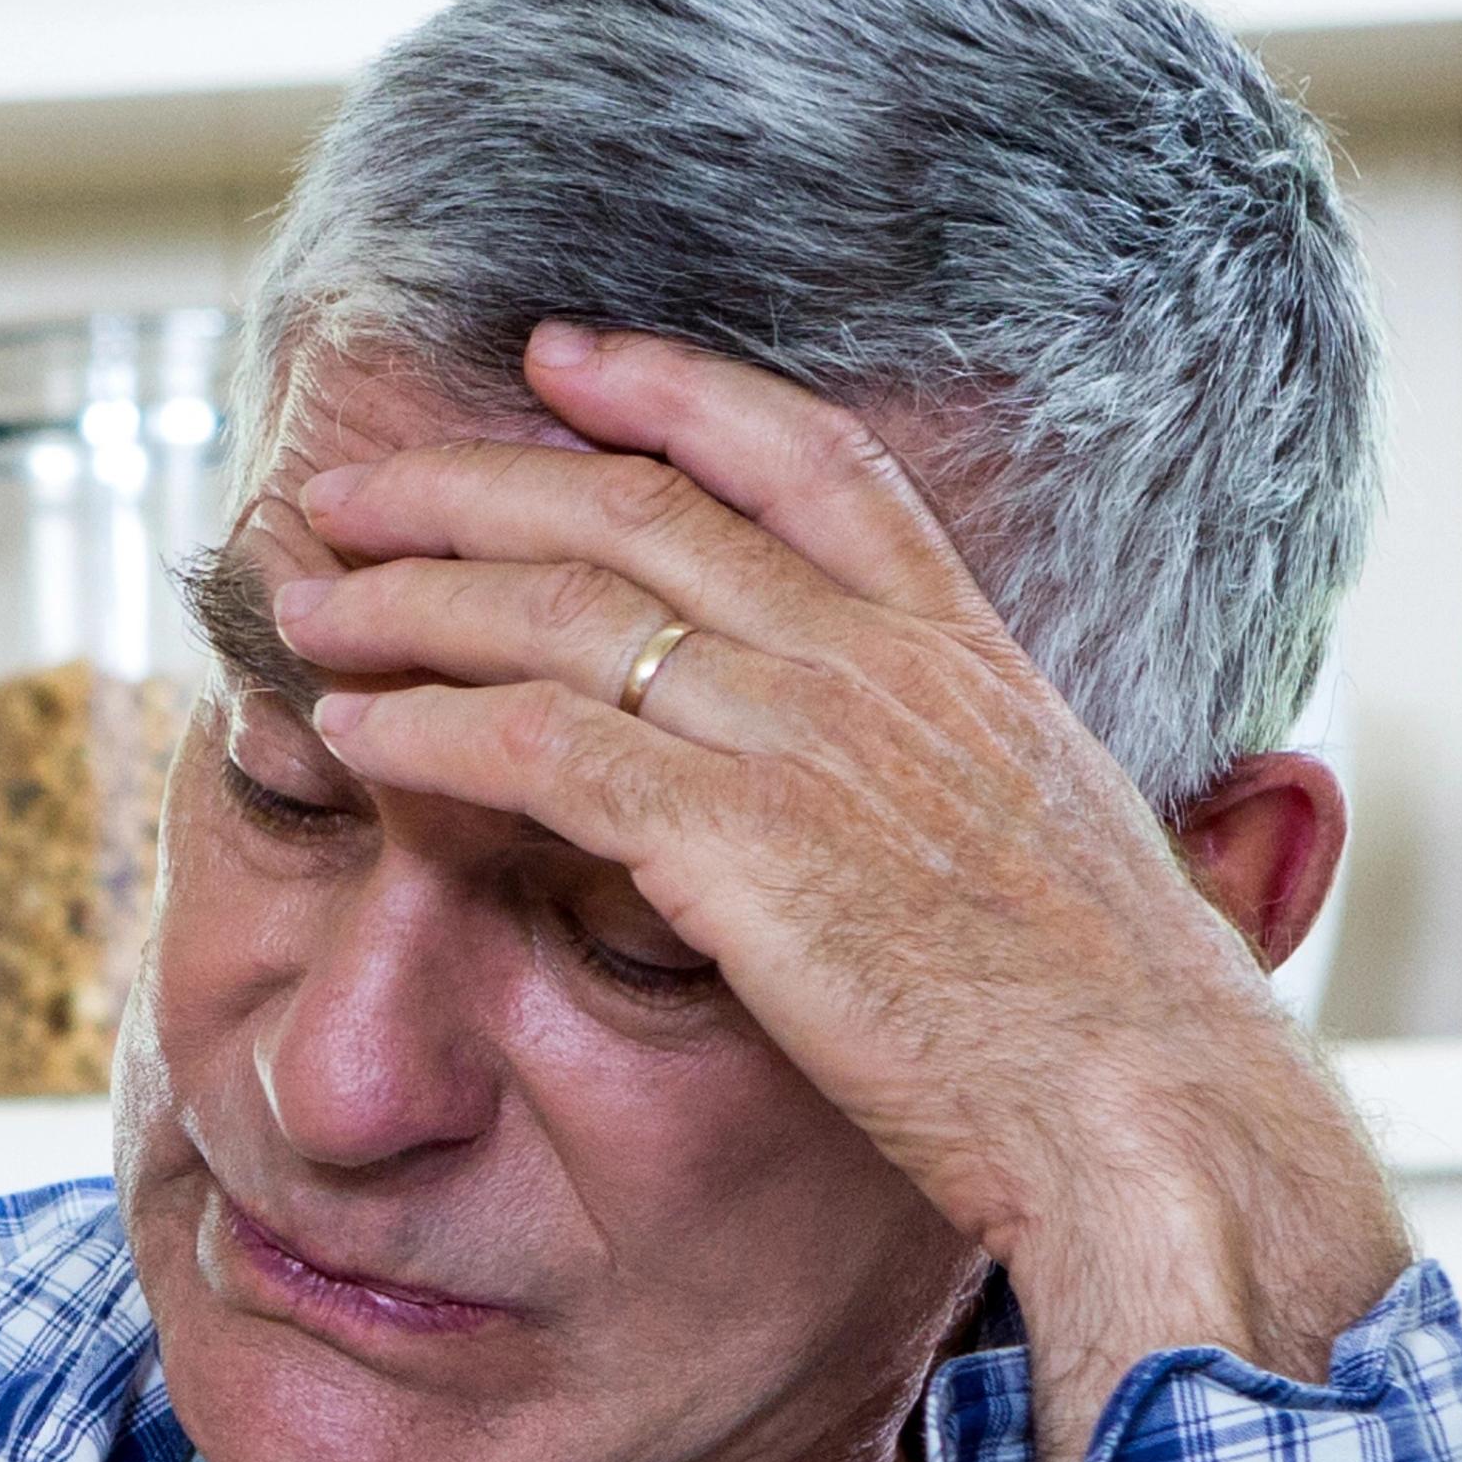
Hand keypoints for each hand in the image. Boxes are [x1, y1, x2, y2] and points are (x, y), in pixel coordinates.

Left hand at [263, 320, 1395, 1373]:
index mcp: (964, 648)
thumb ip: (949, 778)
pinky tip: (348, 732)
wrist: (1157, 1106)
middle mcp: (881, 663)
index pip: (803, 458)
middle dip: (469, 489)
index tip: (554, 355)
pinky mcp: (748, 849)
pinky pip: (548, 752)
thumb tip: (889, 791)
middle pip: (638, 514)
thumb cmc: (1113, 1022)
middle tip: (345, 491)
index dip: (667, 389)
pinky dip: (432, 730)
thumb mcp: (1044, 846)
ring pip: (568, 616)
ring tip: (304, 605)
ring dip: (412, 601)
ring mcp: (814, 743)